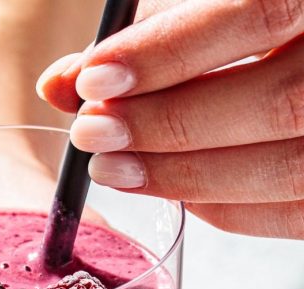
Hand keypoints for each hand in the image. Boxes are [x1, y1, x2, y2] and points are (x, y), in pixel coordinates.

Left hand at [37, 0, 303, 238]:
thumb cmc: (267, 24)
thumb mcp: (216, 4)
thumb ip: (147, 39)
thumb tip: (61, 85)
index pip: (260, 11)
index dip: (168, 53)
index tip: (93, 81)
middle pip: (274, 103)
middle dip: (166, 125)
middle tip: (91, 134)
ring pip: (283, 169)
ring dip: (182, 176)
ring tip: (113, 168)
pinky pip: (291, 213)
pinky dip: (221, 207)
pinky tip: (172, 191)